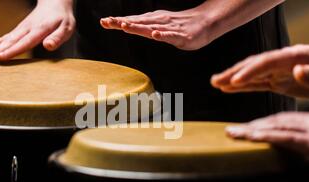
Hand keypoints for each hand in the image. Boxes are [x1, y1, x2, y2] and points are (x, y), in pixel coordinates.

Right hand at [0, 0, 74, 61]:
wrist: (55, 3)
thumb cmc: (62, 18)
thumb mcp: (66, 28)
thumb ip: (57, 38)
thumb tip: (48, 46)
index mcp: (40, 29)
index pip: (25, 42)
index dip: (13, 50)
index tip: (2, 56)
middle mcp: (28, 28)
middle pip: (12, 41)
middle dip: (0, 50)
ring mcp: (22, 28)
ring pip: (7, 39)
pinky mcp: (19, 29)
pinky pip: (6, 36)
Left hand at [100, 8, 214, 50]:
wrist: (205, 22)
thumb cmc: (180, 26)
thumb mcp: (159, 26)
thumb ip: (144, 27)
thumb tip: (125, 24)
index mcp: (152, 20)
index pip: (133, 21)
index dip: (118, 21)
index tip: (103, 21)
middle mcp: (158, 22)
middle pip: (138, 22)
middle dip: (122, 22)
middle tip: (107, 21)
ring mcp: (169, 28)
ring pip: (151, 27)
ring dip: (137, 27)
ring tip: (124, 26)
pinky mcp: (180, 35)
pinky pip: (170, 35)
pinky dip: (161, 34)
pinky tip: (154, 34)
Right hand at [211, 45, 308, 99]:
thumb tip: (297, 71)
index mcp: (296, 56)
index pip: (268, 62)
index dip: (251, 71)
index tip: (235, 81)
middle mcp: (283, 61)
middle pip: (254, 64)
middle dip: (234, 72)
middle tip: (216, 81)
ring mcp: (279, 70)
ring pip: (252, 72)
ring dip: (233, 77)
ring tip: (214, 82)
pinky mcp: (278, 80)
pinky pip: (257, 83)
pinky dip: (242, 85)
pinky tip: (228, 88)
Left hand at [226, 111, 308, 164]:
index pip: (288, 121)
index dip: (268, 124)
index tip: (252, 127)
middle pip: (277, 122)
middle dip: (254, 126)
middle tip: (234, 130)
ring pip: (276, 127)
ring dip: (252, 130)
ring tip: (233, 133)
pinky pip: (286, 136)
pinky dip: (266, 135)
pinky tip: (252, 136)